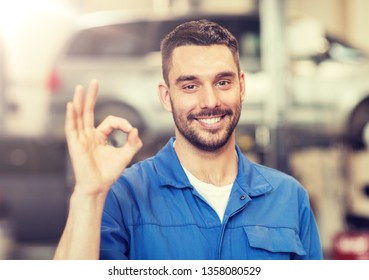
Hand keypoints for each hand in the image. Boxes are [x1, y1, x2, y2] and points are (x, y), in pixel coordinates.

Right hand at [64, 80, 141, 196]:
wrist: (98, 187)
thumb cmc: (109, 173)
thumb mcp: (125, 156)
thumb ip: (133, 143)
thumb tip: (135, 129)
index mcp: (100, 137)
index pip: (110, 121)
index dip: (122, 123)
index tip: (130, 130)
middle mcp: (89, 135)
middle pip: (88, 112)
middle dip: (91, 97)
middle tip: (94, 82)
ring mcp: (81, 139)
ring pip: (79, 116)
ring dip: (79, 102)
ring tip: (80, 88)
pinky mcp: (75, 145)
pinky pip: (71, 129)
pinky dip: (71, 117)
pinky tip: (71, 105)